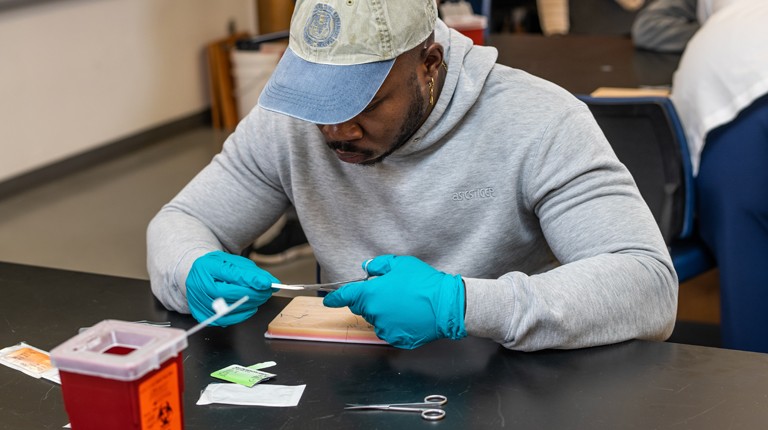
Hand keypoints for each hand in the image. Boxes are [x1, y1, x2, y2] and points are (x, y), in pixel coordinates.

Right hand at [186, 251, 278, 325]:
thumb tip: (270, 282)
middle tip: (267, 292)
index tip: (266, 283)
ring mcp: (198, 302)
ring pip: (228, 308)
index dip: (250, 280)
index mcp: (206, 266)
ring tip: (260, 297)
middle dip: (252, 294)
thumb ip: (252, 272)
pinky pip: (226, 320)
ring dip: (250, 304)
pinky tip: (250, 307)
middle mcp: (198, 285)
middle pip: (228, 294)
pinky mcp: (202, 315)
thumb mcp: (235, 262)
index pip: (230, 274)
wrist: (201, 275)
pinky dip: (242, 314)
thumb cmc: (218, 268)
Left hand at [323, 255, 465, 348]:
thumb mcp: (401, 265)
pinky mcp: (396, 339)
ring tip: (404, 304)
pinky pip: (389, 330)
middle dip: (369, 300)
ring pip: (376, 320)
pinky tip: (409, 315)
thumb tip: (367, 268)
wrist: (446, 305)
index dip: (336, 298)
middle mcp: (374, 313)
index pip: (346, 296)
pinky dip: (395, 324)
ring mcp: (385, 328)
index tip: (330, 300)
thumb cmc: (424, 282)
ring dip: (383, 313)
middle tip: (390, 292)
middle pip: (362, 308)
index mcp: (371, 294)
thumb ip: (380, 265)